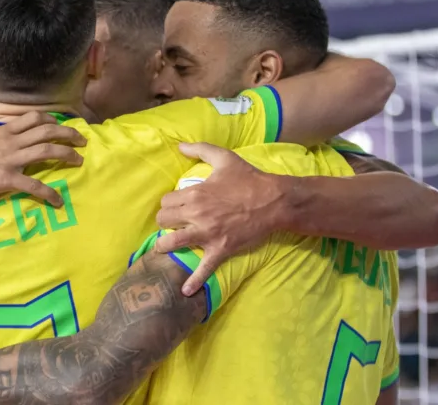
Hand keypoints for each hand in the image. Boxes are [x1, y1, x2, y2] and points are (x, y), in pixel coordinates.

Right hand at [0, 111, 85, 206]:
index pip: (33, 118)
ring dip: (67, 155)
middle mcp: (9, 141)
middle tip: (82, 141)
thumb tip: (3, 137)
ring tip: (79, 161)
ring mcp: (9, 159)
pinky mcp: (6, 179)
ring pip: (47, 150)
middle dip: (68, 134)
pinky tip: (58, 201)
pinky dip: (49, 193)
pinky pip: (34, 185)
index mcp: (2, 132)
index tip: (62, 125)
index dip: (52, 120)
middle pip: (46, 130)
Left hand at [155, 142, 286, 294]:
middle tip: (171, 223)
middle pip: (164, 221)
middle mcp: (196, 215)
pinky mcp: (220, 249)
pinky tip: (185, 292)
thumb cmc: (248, 179)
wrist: (274, 201)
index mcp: (195, 194)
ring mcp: (207, 234)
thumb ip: (200, 149)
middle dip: (165, 222)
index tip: (174, 206)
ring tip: (163, 247)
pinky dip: (194, 282)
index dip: (168, 203)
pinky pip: (204, 268)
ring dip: (165, 245)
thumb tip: (179, 146)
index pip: (166, 201)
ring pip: (173, 242)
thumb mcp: (224, 158)